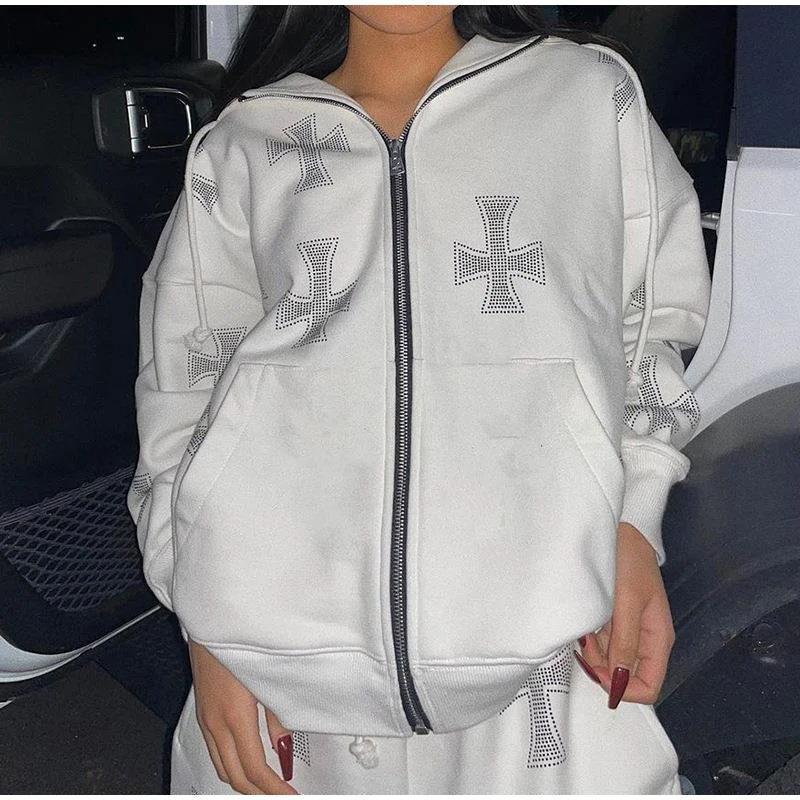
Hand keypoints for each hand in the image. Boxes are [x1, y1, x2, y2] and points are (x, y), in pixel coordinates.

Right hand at [188, 638, 297, 793]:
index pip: (255, 769)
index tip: (289, 796)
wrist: (210, 622)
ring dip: (243, 781)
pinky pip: (214, 750)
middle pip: (235, 776)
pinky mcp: (204, 711)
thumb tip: (284, 742)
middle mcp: (216, 722)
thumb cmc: (238, 640)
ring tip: (269, 784)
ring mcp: (206, 719)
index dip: (274, 789)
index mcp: (235, 715)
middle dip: (258, 792)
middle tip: (282, 795)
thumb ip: (277, 713)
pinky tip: (247, 761)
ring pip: (222, 766)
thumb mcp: (267, 676)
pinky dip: (231, 764)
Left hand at [577, 522, 674, 707]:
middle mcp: (646, 639)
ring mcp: (630, 630)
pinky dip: (591, 638)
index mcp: (658, 638)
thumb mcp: (627, 601)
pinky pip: (602, 642)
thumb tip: (621, 682)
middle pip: (626, 675)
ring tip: (584, 627)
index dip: (623, 688)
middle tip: (586, 644)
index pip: (649, 686)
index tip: (599, 673)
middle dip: (604, 668)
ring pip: (611, 660)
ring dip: (594, 652)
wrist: (622, 530)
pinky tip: (584, 622)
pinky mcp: (615, 619)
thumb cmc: (628, 560)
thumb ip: (625, 641)